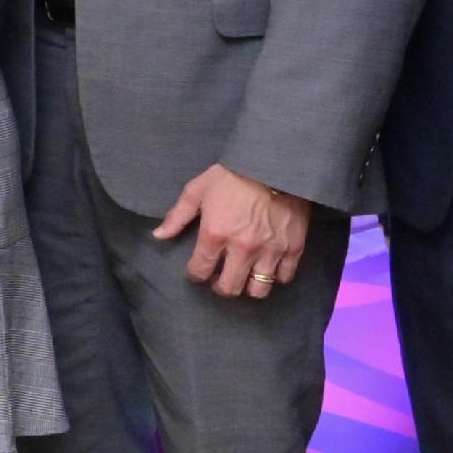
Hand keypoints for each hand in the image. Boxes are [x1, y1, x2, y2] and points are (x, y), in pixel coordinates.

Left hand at [158, 162, 308, 297]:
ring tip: (244, 276)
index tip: (197, 271)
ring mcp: (270, 251)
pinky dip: (276, 276)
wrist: (276, 163)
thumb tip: (158, 236)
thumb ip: (178, 216)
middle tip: (220, 278)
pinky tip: (268, 267)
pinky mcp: (293, 248)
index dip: (195, 274)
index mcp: (215, 234)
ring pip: (258, 289)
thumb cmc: (233, 174)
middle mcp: (242, 248)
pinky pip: (284, 277)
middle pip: (229, 288)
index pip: (200, 271)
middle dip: (220, 287)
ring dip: (248, 287)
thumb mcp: (198, 189)